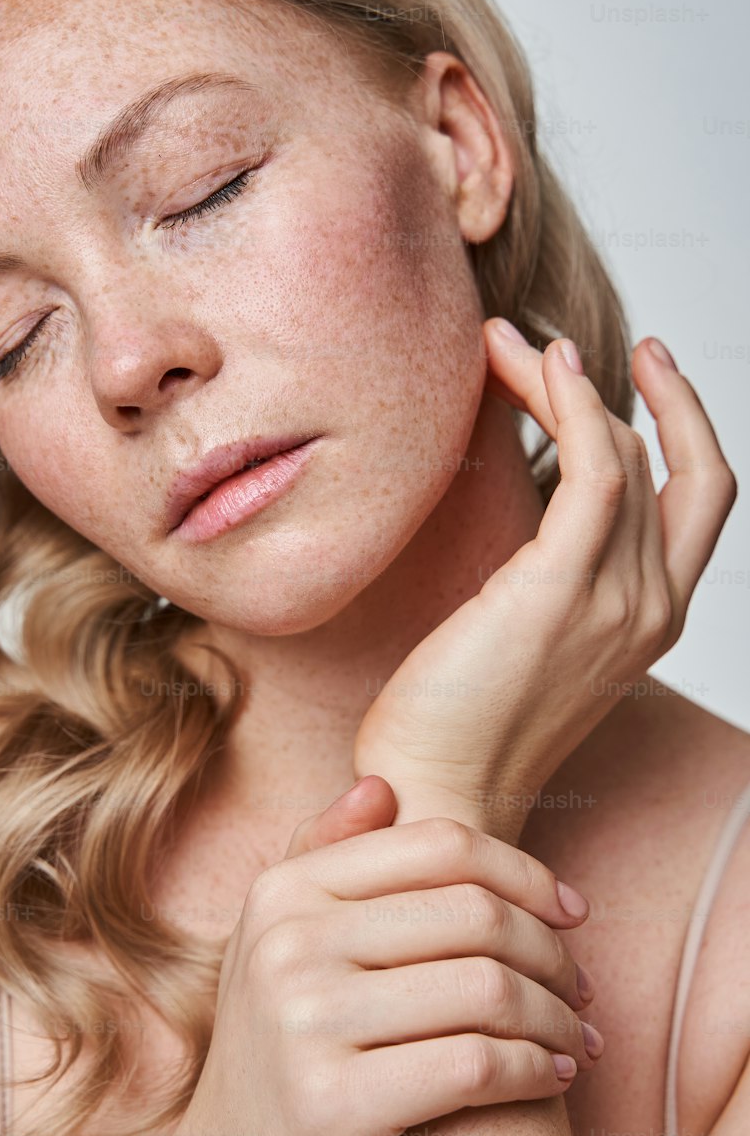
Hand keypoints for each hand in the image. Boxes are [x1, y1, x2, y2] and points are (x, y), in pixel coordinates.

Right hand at [169, 774, 599, 1135]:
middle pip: (474, 914)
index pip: (439, 844)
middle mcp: (285, 945)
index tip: (572, 911)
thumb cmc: (277, 1059)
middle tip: (580, 990)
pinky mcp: (332, 1106)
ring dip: (556, 1018)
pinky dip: (536, 1072)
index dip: (523, 871)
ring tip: (577, 1039)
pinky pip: (476, 1067)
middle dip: (552, 952)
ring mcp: (303, 1023)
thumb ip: (323, 859)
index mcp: (282, 892)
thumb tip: (381, 785)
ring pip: (486, 990)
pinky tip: (553, 1080)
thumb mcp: (279, 947)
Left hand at [353, 324, 736, 840]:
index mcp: (651, 618)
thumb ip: (550, 575)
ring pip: (620, 453)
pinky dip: (574, 404)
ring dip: (564, 382)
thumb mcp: (523, 638)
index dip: (681, 421)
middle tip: (539, 344)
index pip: (697, 496)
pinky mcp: (561, 590)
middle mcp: (652, 606)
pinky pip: (594, 469)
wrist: (437, 791)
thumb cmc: (458, 721)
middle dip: (608, 389)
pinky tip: (538, 367)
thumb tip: (530, 516)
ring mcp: (618, 600)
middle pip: (656, 462)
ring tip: (502, 344)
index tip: (639, 365)